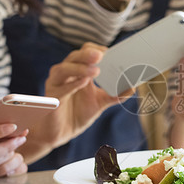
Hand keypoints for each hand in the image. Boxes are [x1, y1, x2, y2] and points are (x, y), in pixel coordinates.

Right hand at [22, 43, 131, 160]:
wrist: (60, 134)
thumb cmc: (78, 114)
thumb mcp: (101, 103)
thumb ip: (116, 95)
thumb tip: (133, 87)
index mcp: (79, 71)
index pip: (85, 52)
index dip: (95, 49)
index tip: (109, 51)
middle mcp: (66, 74)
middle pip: (74, 56)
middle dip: (87, 54)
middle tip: (101, 55)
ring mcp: (57, 84)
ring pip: (64, 69)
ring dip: (80, 68)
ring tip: (96, 70)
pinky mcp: (51, 98)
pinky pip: (60, 88)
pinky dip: (72, 84)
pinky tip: (83, 82)